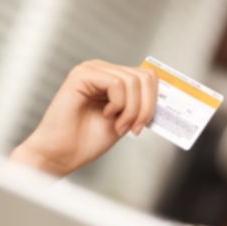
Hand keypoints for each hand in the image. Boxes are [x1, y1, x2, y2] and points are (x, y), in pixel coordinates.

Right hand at [10, 60, 157, 176]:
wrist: (62, 154)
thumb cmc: (86, 140)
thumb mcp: (125, 121)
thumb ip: (139, 106)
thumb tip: (164, 101)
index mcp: (113, 79)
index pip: (148, 77)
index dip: (153, 101)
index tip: (144, 125)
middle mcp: (102, 70)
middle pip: (144, 77)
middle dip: (145, 107)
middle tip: (134, 128)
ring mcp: (91, 70)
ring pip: (132, 81)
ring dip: (131, 111)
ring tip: (118, 125)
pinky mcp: (81, 75)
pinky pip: (116, 83)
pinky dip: (118, 105)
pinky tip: (106, 115)